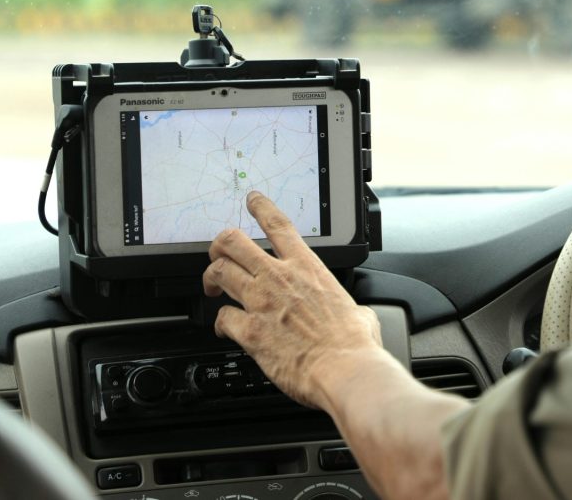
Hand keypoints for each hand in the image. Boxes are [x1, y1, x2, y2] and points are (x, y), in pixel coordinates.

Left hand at [202, 191, 381, 411]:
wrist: (344, 369)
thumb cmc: (354, 344)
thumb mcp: (359, 312)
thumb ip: (350, 307)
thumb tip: (357, 317)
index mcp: (307, 268)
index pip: (278, 225)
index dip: (261, 207)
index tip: (252, 200)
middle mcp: (279, 278)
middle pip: (233, 242)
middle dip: (219, 245)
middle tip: (218, 254)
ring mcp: (261, 303)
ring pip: (219, 273)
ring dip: (212, 279)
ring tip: (213, 288)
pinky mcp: (249, 332)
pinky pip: (221, 317)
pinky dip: (219, 322)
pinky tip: (224, 328)